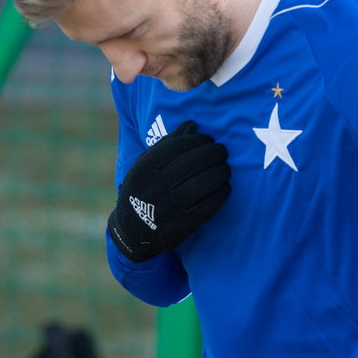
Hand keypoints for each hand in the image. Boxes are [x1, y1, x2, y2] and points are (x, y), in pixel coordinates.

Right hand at [108, 121, 230, 261]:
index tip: (207, 139)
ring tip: (225, 168)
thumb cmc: (143, 190)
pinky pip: (210, 205)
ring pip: (204, 183)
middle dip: (214, 152)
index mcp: (143, 170)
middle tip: (221, 151)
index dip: (198, 140)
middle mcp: (154, 188)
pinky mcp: (183, 226)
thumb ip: (167, 144)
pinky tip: (224, 186)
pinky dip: (222, 192)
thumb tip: (193, 125)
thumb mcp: (144, 166)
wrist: (132, 232)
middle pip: (194, 162)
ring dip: (221, 171)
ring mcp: (169, 209)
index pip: (177, 146)